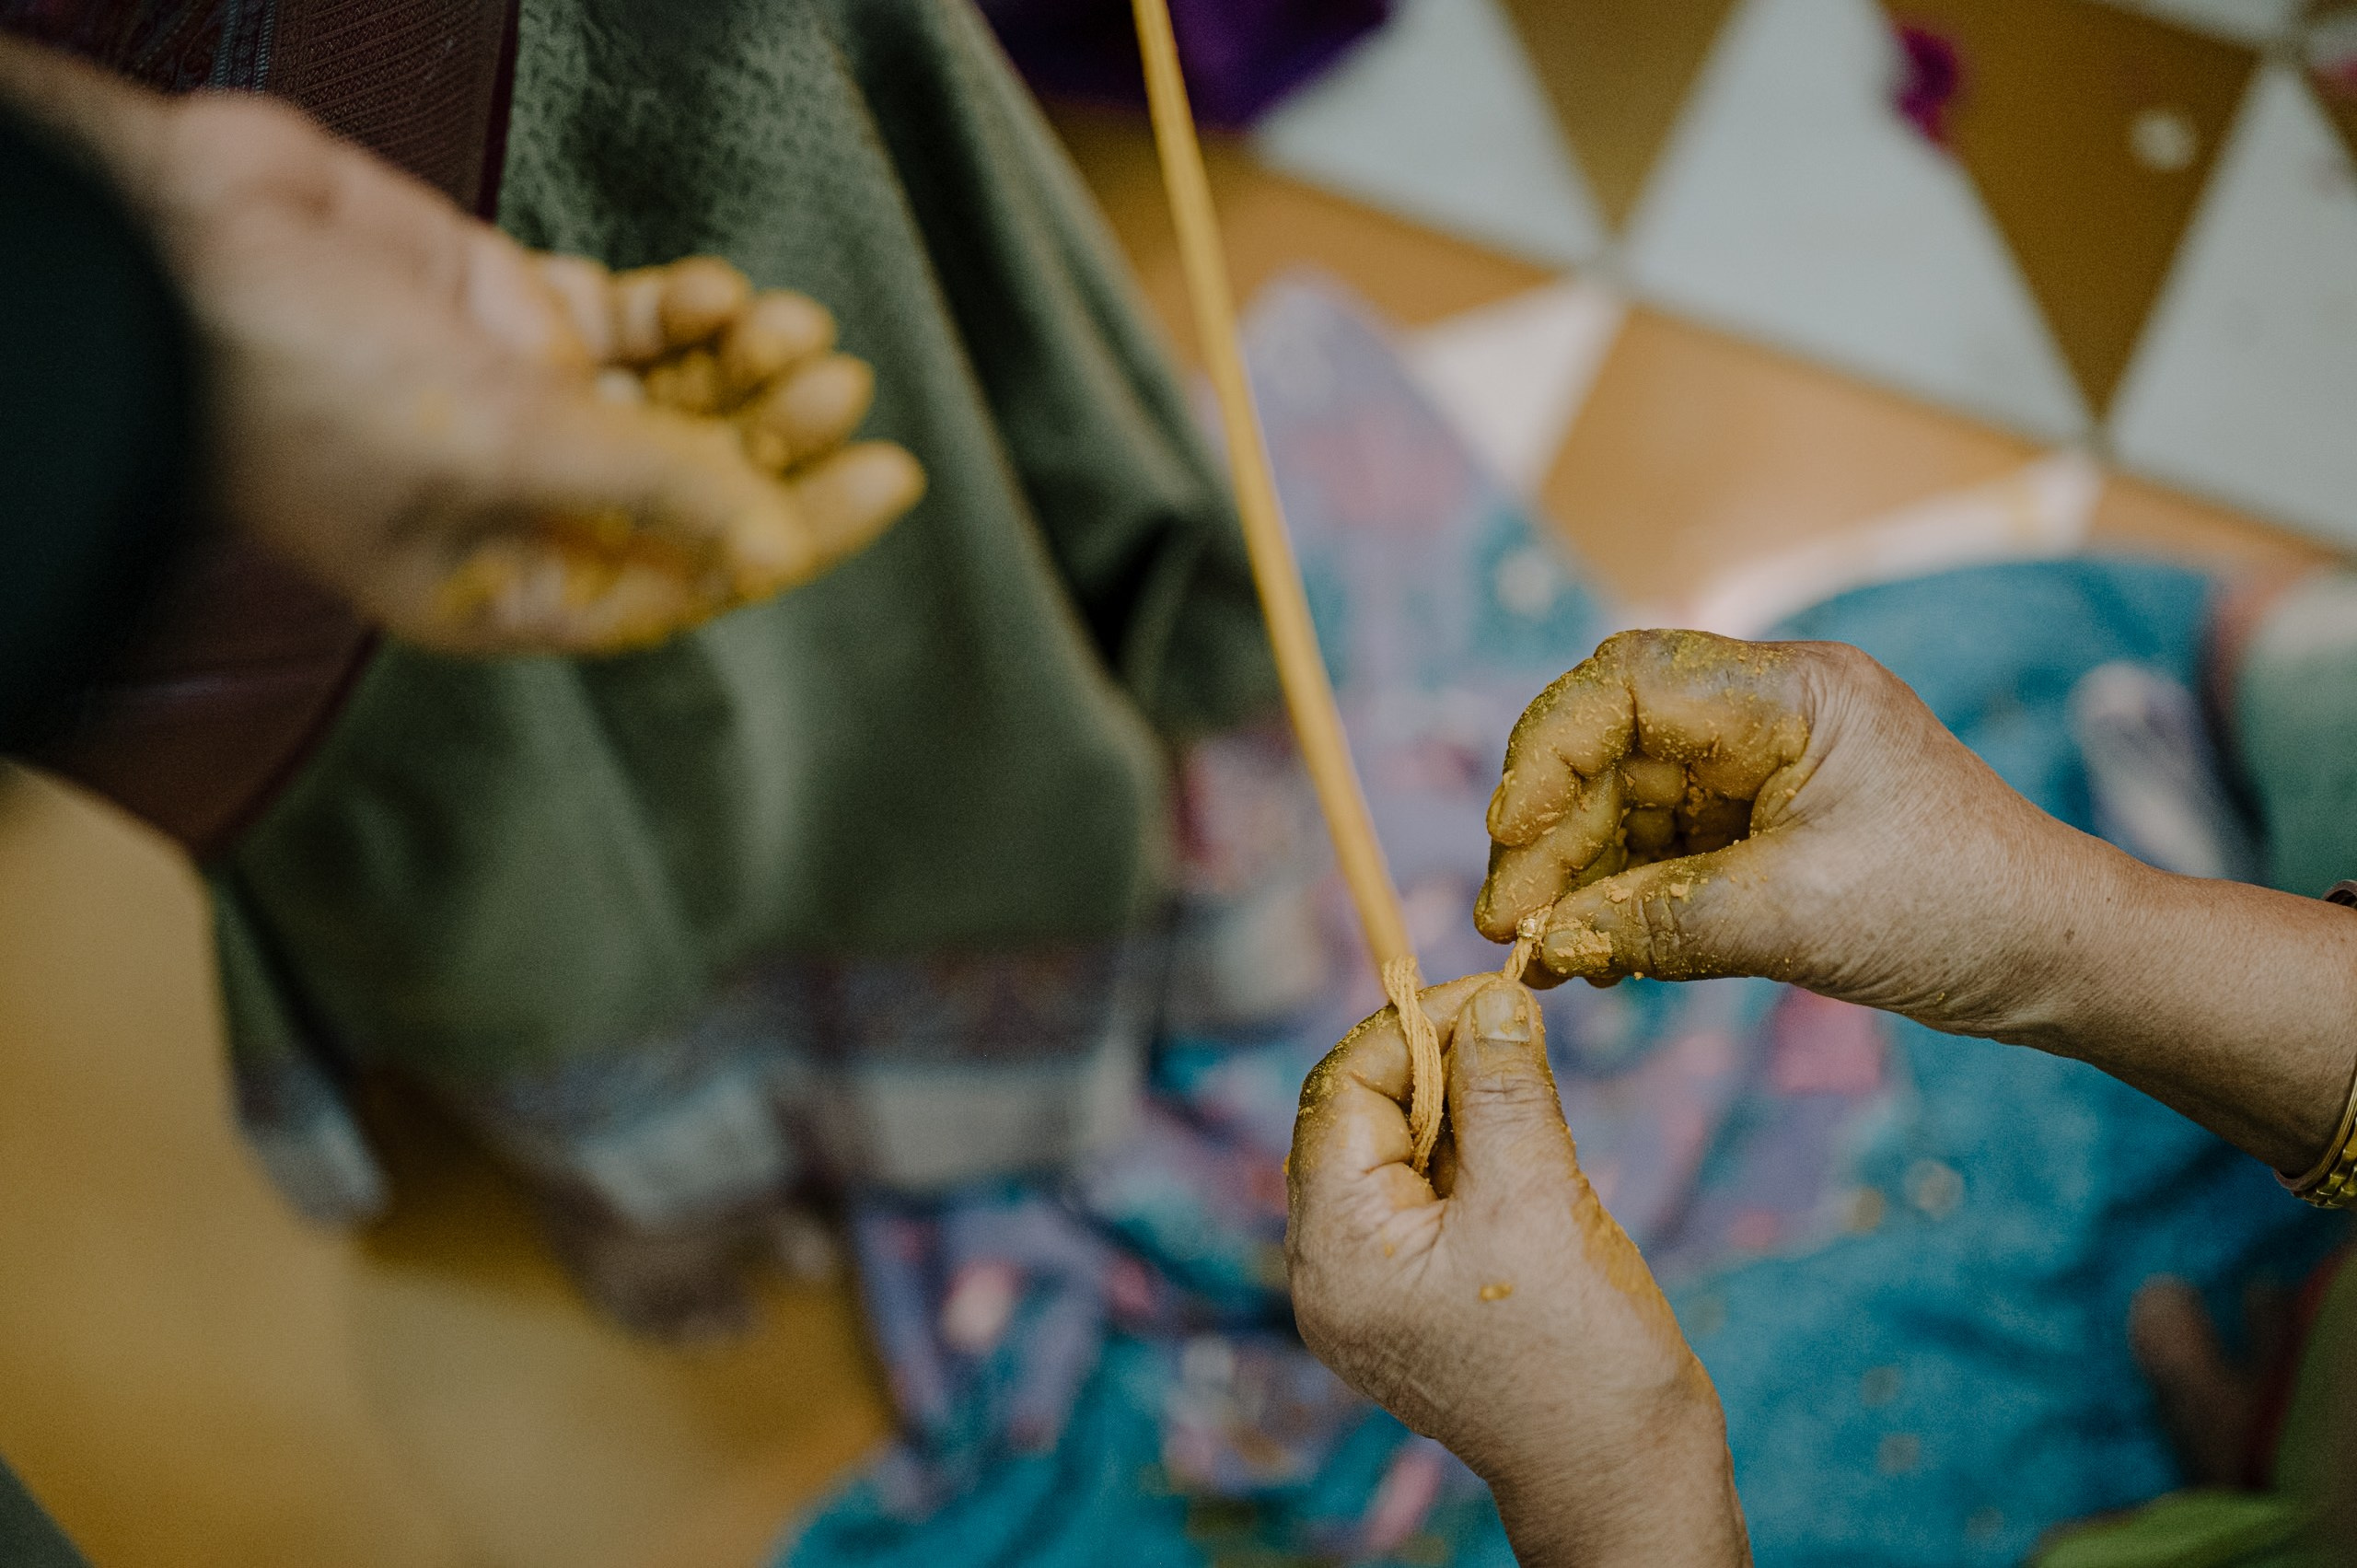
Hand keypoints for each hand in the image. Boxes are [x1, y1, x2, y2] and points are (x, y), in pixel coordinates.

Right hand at [0, 42, 921, 653]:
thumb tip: (775, 544)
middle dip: (776, 440)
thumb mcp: (489, 450)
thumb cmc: (287, 383)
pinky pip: (631, 321)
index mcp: (513, 584)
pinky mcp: (509, 312)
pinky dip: (686, 308)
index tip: (885, 479)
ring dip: (744, 367)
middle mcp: (529, 503)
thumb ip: (642, 487)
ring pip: (678, 398)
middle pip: (699, 485)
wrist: (168, 246)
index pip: (690, 579)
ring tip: (797, 334)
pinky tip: (719, 293)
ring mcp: (524, 403)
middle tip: (849, 393)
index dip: (795, 534)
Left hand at [1287, 973, 1748, 1566]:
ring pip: (1397, 1150)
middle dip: (1436, 1067)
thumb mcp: (1542, 1199)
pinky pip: (1424, 1194)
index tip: (1490, 996)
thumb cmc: (1584, 1362)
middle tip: (1516, 1039)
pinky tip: (1528, 1163)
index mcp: (1337, 1251)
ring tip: (1532, 1116)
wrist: (1626, 1481)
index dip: (1409, 1027)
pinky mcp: (1411, 1297)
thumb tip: (1489, 997)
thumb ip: (1503, 1087)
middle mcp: (1329, 1271)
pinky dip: (1472, 1157)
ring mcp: (1368, 1290)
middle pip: (1358, 1115)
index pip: (1340, 1091)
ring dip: (1462, 1110)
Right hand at [1474, 628, 2356, 1172]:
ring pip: (1625, 803)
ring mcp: (1762, 773)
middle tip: (1505, 922)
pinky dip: (1617, 900)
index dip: (1549, 750)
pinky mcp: (1762, 829)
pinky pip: (1660, 851)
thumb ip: (1659, 925)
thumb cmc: (1959, 910)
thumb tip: (1546, 947)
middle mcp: (1767, 717)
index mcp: (1790, 694)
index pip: (1628, 682)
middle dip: (1548, 831)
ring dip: (1573, 874)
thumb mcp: (1797, 921)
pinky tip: (1586, 954)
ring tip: (1535, 954)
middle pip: (1613, 747)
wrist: (2059, 959)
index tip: (1510, 833)